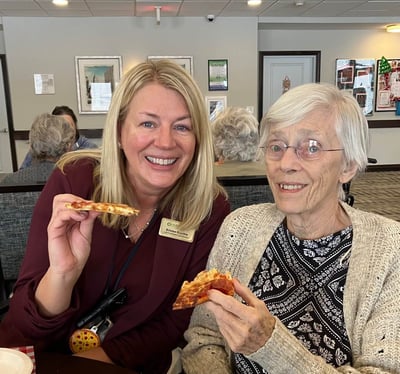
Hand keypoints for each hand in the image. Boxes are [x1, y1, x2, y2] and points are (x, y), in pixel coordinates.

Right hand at [35, 194, 99, 315]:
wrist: (71, 268)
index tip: (94, 203)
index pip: (69, 200)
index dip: (81, 198)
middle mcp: (61, 219)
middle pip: (61, 198)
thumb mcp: (87, 232)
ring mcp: (56, 224)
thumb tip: (96, 207)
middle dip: (76, 198)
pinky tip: (81, 218)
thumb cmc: (77, 252)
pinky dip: (71, 213)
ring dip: (75, 205)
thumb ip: (89, 219)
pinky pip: (59, 216)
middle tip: (88, 205)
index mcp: (68, 218)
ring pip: (59, 204)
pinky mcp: (53, 231)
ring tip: (85, 214)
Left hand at [205, 278, 275, 354]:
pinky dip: (221, 322)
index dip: (218, 297)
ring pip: (220, 321)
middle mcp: (245, 329)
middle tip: (208, 297)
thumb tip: (233, 281)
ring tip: (220, 307)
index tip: (211, 292)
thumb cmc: (265, 322)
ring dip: (217, 312)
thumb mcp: (258, 304)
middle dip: (212, 304)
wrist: (270, 343)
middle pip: (222, 313)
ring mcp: (239, 339)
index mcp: (252, 317)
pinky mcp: (234, 345)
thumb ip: (244, 292)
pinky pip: (222, 330)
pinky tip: (226, 318)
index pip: (230, 305)